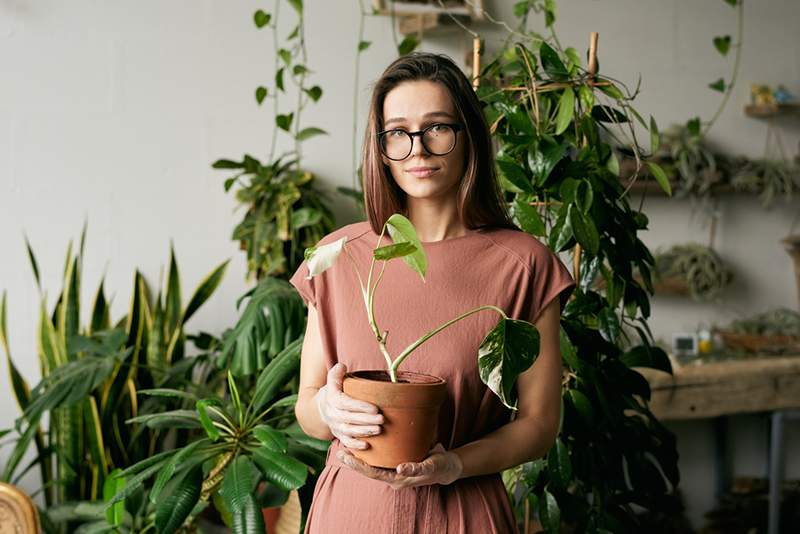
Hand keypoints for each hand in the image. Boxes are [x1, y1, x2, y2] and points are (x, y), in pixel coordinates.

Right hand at [315, 363, 383, 449]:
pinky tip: (367, 445)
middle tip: (382, 419)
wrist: (319, 409)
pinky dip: (355, 445)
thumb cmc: (333, 393)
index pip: (346, 403)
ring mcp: (336, 426)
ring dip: (364, 432)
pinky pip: (345, 442)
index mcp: (332, 399)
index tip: (375, 408)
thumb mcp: (332, 381)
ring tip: (379, 430)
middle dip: (367, 420)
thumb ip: (336, 373)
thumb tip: (342, 366)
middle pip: (350, 418)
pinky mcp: (339, 435)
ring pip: (349, 431)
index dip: (360, 406)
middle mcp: (333, 414)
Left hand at [337, 443, 462, 489]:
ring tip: (344, 448)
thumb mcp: (430, 466)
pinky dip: (367, 455)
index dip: (360, 466)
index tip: (347, 458)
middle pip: (369, 471)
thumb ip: (416, 468)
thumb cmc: (438, 465)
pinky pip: (379, 462)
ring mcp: (393, 471)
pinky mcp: (395, 464)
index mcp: (398, 479)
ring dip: (358, 459)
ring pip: (372, 466)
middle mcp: (393, 477)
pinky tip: (360, 447)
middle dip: (354, 463)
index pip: (374, 474)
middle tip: (339, 451)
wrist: (446, 467)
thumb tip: (400, 468)